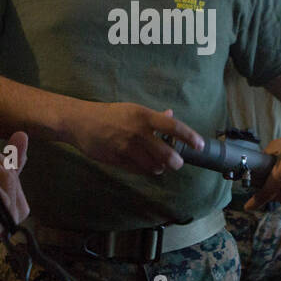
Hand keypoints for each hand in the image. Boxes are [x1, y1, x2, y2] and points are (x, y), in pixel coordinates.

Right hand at [68, 101, 204, 174]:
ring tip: (159, 165)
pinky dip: (145, 170)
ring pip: (154, 166)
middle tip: (176, 162)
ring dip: (160, 168)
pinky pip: (139, 171)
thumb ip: (153, 116)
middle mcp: (138, 132)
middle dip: (176, 162)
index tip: (200, 145)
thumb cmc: (109, 114)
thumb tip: (171, 116)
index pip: (174, 127)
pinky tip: (144, 165)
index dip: (190, 137)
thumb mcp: (132, 109)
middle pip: (167, 154)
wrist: (81, 122)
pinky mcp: (118, 160)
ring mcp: (127, 148)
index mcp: (144, 116)